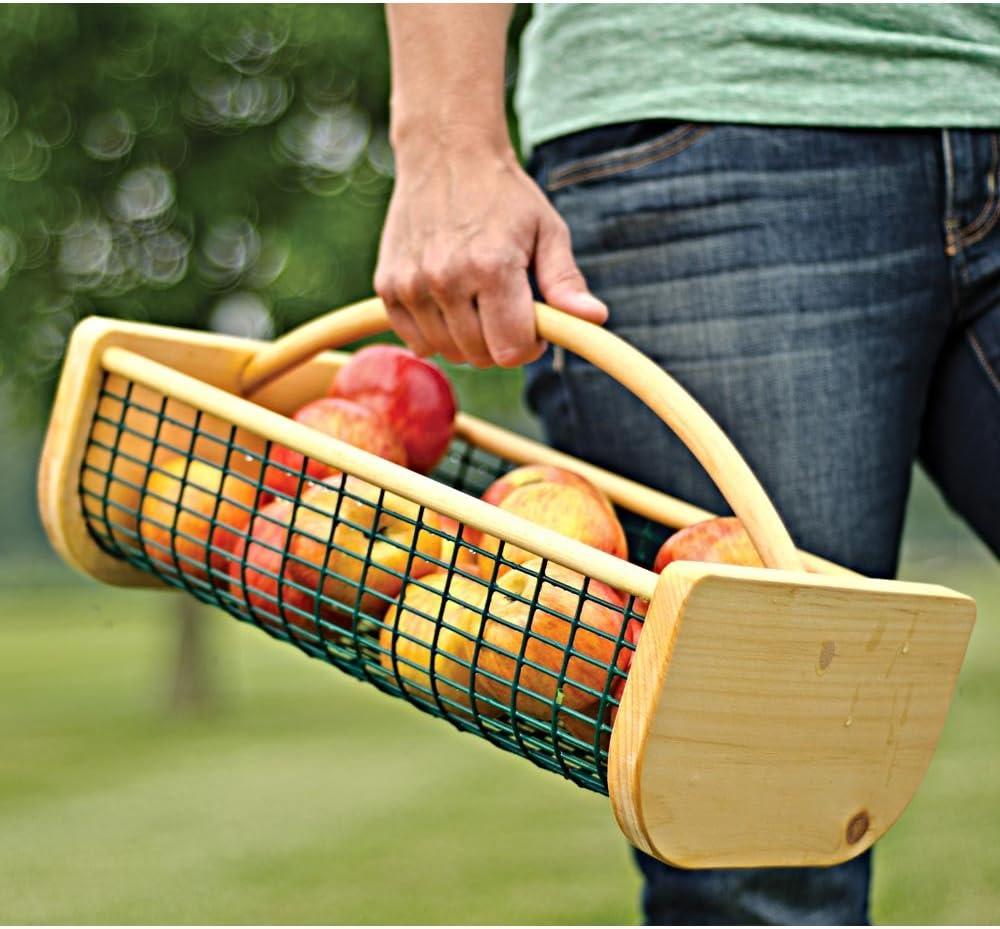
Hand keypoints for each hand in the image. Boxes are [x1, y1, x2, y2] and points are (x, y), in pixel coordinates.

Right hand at [374, 139, 607, 367]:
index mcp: (492, 267)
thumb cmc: (504, 195)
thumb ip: (566, 281)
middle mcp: (446, 279)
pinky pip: (417, 342)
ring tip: (477, 298)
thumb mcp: (547, 230)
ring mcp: (412, 284)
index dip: (530, 345)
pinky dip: (436, 333)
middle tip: (505, 304)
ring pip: (449, 353)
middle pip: (481, 356)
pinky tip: (449, 302)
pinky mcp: (388, 286)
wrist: (446, 153)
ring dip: (468, 339)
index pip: (512, 350)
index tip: (533, 322)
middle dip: (501, 340)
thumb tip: (595, 318)